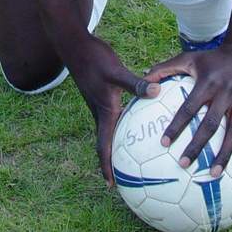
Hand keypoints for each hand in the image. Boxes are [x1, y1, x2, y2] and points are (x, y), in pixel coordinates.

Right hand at [63, 34, 159, 185]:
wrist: (75, 45)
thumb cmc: (94, 58)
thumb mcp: (116, 71)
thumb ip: (136, 84)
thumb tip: (156, 92)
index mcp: (103, 111)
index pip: (103, 146)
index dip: (106, 166)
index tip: (111, 186)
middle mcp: (100, 111)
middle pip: (105, 142)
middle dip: (113, 162)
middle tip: (124, 178)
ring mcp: (99, 102)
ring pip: (109, 129)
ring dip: (117, 145)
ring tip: (132, 156)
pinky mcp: (102, 93)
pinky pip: (113, 116)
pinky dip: (123, 124)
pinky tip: (137, 118)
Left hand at [144, 43, 231, 176]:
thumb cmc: (213, 58)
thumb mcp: (189, 58)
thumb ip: (166, 68)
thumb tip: (144, 79)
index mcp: (207, 83)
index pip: (189, 107)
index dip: (176, 125)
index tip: (164, 143)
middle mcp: (225, 92)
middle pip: (211, 123)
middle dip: (197, 146)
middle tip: (183, 164)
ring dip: (224, 154)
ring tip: (213, 174)